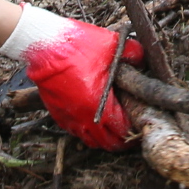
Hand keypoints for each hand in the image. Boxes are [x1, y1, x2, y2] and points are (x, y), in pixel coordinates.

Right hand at [4, 5, 138, 150]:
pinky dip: (84, 130)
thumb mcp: (112, 45)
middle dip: (119, 140)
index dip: (133, 131)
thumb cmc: (78, 46)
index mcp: (101, 106)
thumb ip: (133, 53)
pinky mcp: (56, 113)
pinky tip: (91, 118)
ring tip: (110, 129)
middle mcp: (84, 118)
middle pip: (106, 143)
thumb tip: (143, 58)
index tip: (138, 125)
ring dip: (101, 137)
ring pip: (88, 140)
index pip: (122, 131)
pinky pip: (74, 131)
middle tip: (127, 133)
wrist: (45, 45)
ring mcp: (68, 118)